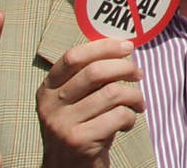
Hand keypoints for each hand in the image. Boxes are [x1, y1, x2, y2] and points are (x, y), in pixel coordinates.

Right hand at [36, 34, 142, 167]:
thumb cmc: (82, 128)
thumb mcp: (75, 101)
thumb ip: (89, 78)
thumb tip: (123, 47)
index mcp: (47, 90)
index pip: (73, 57)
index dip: (103, 46)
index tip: (127, 46)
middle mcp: (50, 105)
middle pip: (95, 71)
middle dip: (125, 68)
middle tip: (139, 73)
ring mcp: (63, 124)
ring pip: (112, 93)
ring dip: (135, 96)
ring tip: (138, 104)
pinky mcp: (79, 140)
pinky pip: (118, 115)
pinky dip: (131, 117)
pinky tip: (126, 123)